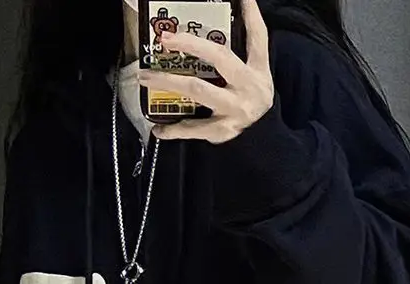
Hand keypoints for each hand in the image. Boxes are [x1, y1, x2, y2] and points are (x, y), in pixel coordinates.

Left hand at [138, 0, 274, 143]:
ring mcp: (235, 109)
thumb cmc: (251, 103)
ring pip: (198, 89)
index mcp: (257, 70)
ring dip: (168, 81)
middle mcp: (247, 86)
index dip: (250, 14)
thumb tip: (206, 36)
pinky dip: (174, 129)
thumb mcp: (255, 78)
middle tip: (165, 39)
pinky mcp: (222, 131)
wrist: (263, 143)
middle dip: (191, 44)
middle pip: (219, 58)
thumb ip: (237, 57)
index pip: (257, 37)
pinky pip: (193, 129)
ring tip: (145, 76)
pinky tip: (158, 128)